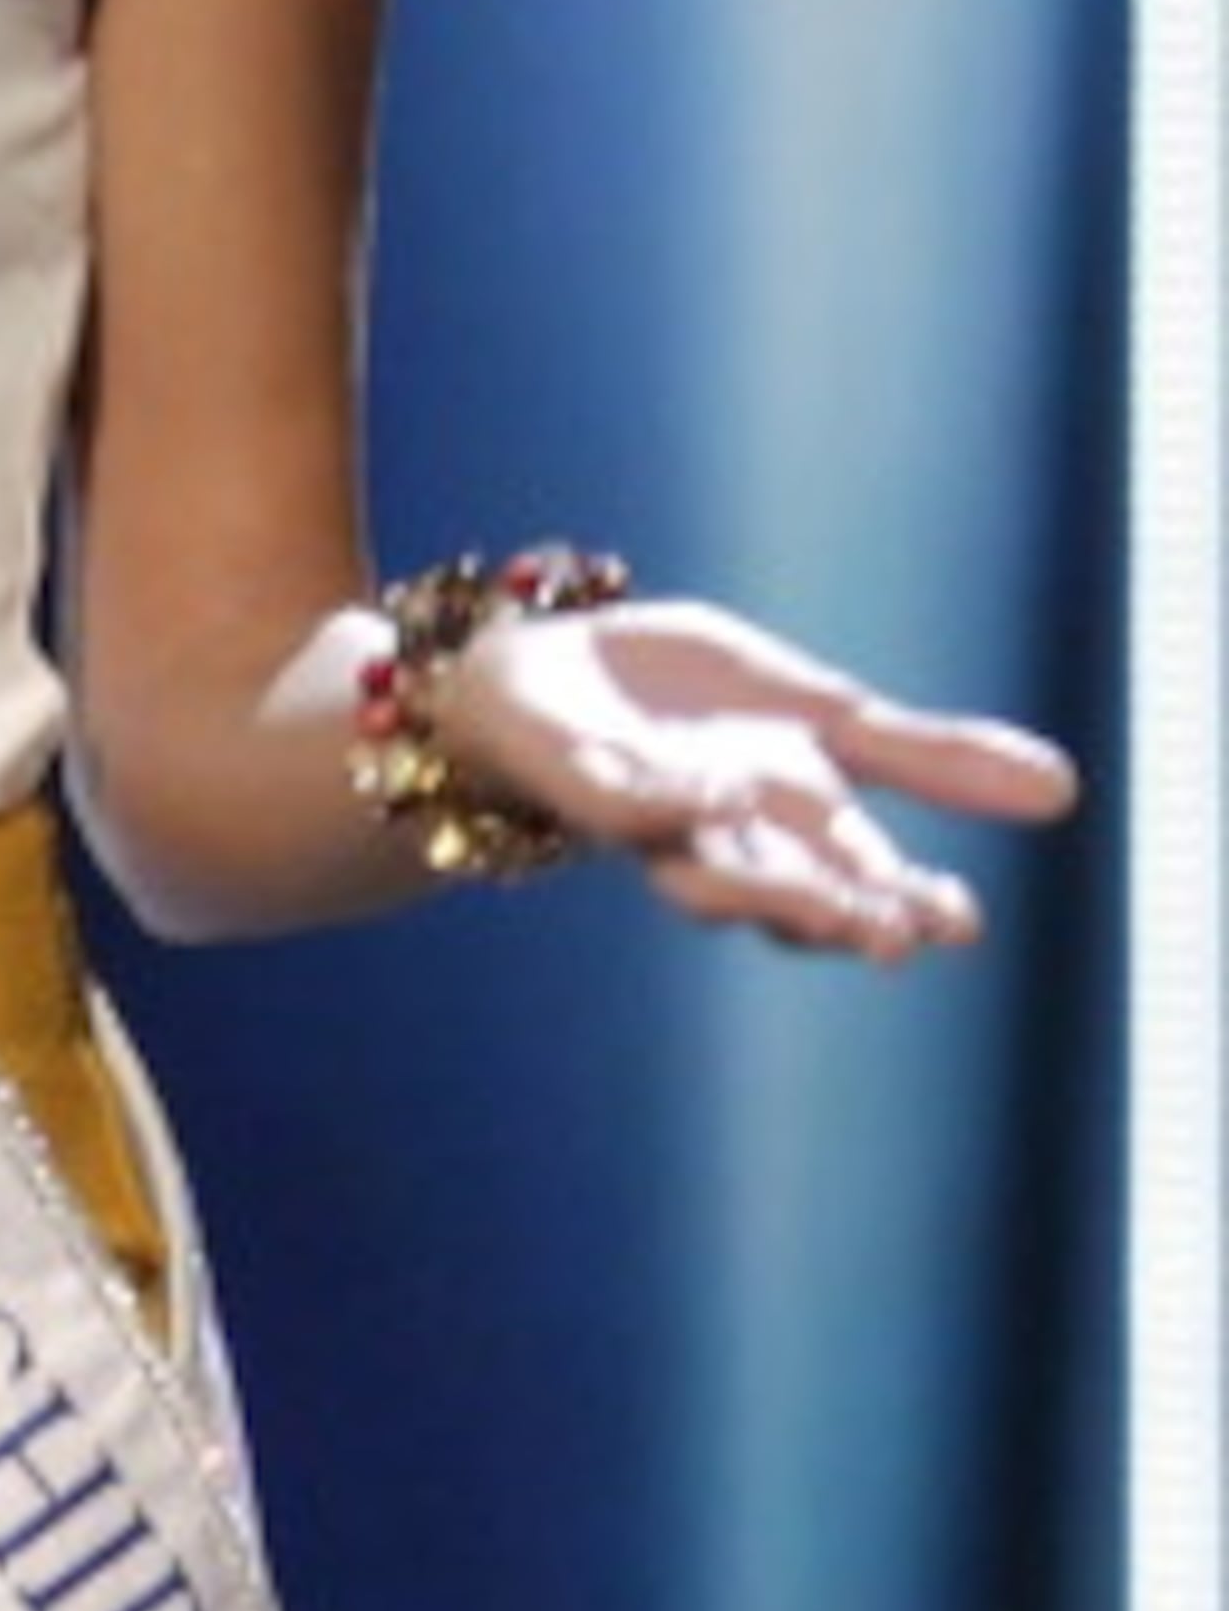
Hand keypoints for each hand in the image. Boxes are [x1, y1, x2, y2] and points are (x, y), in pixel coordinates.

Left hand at [428, 595, 1076, 959]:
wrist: (544, 674)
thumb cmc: (685, 707)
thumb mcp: (819, 711)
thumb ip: (929, 754)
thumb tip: (1067, 789)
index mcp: (791, 822)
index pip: (860, 879)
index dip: (904, 905)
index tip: (956, 922)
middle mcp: (725, 839)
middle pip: (791, 894)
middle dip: (840, 915)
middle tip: (892, 936)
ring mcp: (649, 819)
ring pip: (707, 874)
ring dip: (762, 890)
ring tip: (821, 900)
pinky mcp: (582, 784)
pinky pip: (622, 805)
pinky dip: (669, 804)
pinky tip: (716, 793)